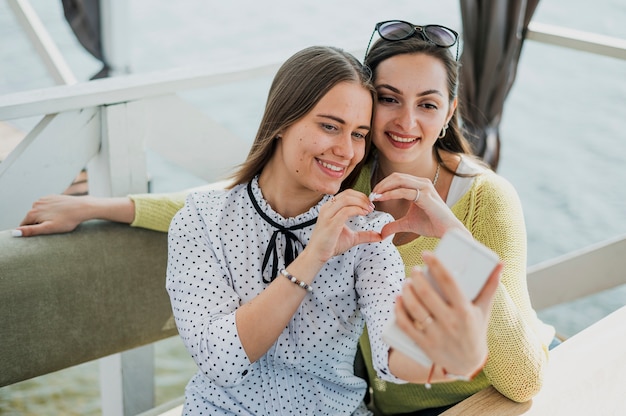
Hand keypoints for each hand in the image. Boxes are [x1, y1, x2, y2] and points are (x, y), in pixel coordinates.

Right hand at [17, 195, 91, 235]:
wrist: (82, 207)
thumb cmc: (67, 220)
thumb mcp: (49, 228)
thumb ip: (31, 230)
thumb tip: (15, 232)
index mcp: (32, 213)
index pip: (24, 225)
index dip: (33, 231)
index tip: (45, 232)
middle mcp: (35, 204)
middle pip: (31, 218)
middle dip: (39, 223)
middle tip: (54, 226)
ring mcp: (43, 199)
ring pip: (39, 212)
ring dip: (45, 217)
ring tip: (58, 219)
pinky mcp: (51, 197)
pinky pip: (46, 206)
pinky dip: (50, 210)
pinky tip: (60, 213)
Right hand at [305, 189, 381, 263]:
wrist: (317, 254)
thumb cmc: (330, 245)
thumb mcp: (351, 238)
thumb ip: (365, 235)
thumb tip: (379, 236)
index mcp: (330, 207)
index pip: (347, 194)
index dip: (361, 196)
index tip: (370, 205)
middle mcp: (328, 208)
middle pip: (348, 194)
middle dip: (362, 198)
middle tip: (372, 207)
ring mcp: (328, 214)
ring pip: (346, 199)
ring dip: (361, 202)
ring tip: (369, 210)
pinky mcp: (330, 223)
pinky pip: (345, 211)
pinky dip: (357, 210)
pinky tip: (363, 214)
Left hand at [370, 172, 467, 239]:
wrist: (447, 231)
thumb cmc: (431, 225)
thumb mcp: (408, 224)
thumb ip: (394, 225)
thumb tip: (382, 232)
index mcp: (419, 185)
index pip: (397, 179)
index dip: (383, 185)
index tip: (373, 196)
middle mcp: (422, 183)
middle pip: (396, 176)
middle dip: (381, 185)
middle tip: (370, 195)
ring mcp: (425, 187)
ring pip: (398, 180)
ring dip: (383, 187)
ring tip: (373, 197)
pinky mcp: (425, 196)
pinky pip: (403, 191)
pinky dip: (390, 194)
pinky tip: (381, 199)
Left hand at [394, 251, 500, 376]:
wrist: (467, 363)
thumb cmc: (475, 329)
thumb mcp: (484, 309)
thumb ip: (490, 286)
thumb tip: (500, 263)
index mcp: (465, 311)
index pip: (448, 282)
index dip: (436, 265)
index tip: (426, 253)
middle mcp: (451, 322)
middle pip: (427, 294)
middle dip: (416, 277)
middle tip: (413, 269)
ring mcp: (436, 334)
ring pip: (415, 308)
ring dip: (406, 291)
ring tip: (406, 282)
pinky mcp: (424, 344)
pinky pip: (406, 325)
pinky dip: (399, 310)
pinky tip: (398, 299)